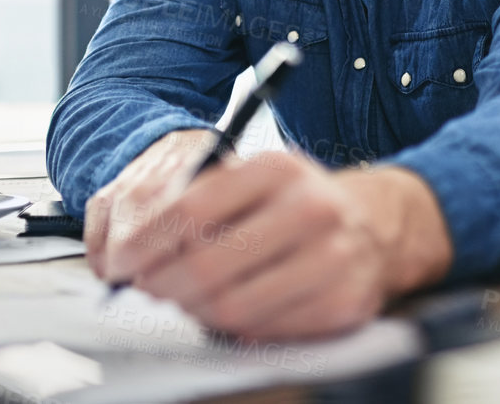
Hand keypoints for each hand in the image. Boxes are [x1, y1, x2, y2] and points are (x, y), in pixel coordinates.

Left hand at [88, 144, 450, 339]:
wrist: (376, 226)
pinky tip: (229, 314)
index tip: (123, 262)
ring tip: (185, 303)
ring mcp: (331, 258)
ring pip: (234, 305)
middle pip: (208, 263)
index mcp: (278, 169)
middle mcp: (309, 209)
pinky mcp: (343, 303)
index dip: (146, 242)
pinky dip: (237, 329)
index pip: (191, 209)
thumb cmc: (299, 204)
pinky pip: (267, 330)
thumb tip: (135, 247)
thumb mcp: (256, 179)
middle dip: (164, 286)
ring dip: (195, 311)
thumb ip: (202, 200)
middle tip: (147, 291)